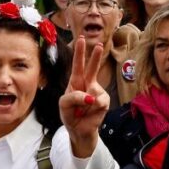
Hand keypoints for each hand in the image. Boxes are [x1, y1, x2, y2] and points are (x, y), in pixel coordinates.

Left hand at [60, 36, 108, 155]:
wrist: (79, 130)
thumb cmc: (70, 114)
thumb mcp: (64, 104)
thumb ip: (74, 97)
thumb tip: (91, 97)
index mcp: (75, 81)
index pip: (77, 64)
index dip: (80, 52)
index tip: (81, 39)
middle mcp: (87, 83)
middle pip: (92, 68)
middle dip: (96, 56)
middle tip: (99, 45)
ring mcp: (97, 91)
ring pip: (92, 89)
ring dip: (84, 102)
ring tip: (81, 110)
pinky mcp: (104, 101)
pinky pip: (98, 101)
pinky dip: (92, 108)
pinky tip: (90, 112)